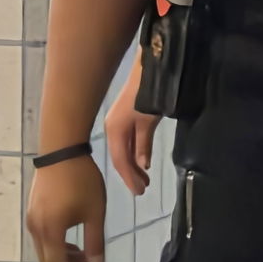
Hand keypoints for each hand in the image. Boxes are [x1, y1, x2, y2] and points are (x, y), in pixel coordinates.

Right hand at [26, 155, 107, 261]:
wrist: (62, 151)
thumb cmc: (82, 181)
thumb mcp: (95, 212)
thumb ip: (95, 241)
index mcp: (50, 231)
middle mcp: (36, 228)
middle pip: (48, 261)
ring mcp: (32, 219)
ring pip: (45, 249)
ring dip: (64, 258)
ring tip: (86, 258)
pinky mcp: (34, 211)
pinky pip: (44, 237)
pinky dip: (58, 245)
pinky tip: (73, 242)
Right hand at [105, 65, 158, 195]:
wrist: (149, 69)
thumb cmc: (148, 95)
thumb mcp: (147, 121)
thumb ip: (143, 144)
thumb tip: (141, 166)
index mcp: (115, 130)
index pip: (120, 160)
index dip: (129, 177)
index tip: (140, 192)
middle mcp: (113, 128)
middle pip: (120, 157)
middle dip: (130, 174)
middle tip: (143, 190)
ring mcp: (118, 123)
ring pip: (124, 150)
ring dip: (134, 165)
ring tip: (145, 179)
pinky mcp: (126, 118)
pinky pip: (129, 141)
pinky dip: (136, 153)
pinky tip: (142, 160)